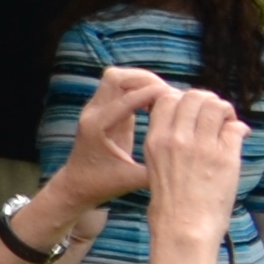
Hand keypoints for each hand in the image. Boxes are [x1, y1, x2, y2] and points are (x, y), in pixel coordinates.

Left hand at [40, 65, 172, 225]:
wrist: (77, 185)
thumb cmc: (102, 185)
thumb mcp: (130, 181)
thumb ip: (155, 172)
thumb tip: (186, 165)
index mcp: (97, 127)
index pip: (125, 99)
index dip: (152, 94)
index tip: (177, 97)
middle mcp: (92, 113)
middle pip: (116, 77)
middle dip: (146, 81)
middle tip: (171, 95)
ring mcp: (95, 109)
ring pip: (116, 78)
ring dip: (142, 82)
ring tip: (166, 98)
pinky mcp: (102, 109)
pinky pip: (119, 87)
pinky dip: (139, 88)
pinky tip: (156, 104)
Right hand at [141, 80, 247, 252]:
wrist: (183, 227)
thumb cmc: (169, 203)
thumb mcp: (155, 166)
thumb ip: (167, 141)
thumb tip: (187, 123)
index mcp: (155, 140)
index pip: (167, 98)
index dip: (182, 98)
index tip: (191, 111)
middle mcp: (176, 138)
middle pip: (194, 97)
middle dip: (207, 100)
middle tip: (214, 114)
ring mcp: (202, 146)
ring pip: (216, 106)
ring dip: (225, 110)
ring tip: (227, 122)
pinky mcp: (225, 157)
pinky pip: (235, 128)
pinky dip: (240, 128)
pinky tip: (239, 136)